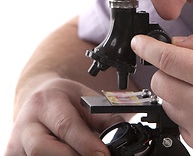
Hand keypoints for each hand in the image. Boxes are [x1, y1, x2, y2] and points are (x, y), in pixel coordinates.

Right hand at [6, 77, 122, 155]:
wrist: (40, 97)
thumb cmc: (66, 100)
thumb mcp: (89, 101)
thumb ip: (107, 119)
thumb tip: (123, 137)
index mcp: (47, 102)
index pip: (66, 125)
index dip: (85, 143)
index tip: (104, 154)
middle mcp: (27, 123)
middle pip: (43, 148)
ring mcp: (16, 142)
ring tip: (86, 155)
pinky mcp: (13, 155)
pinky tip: (71, 155)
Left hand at [131, 29, 192, 155]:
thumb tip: (178, 44)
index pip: (167, 59)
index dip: (148, 47)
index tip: (139, 43)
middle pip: (160, 82)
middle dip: (167, 68)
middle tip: (188, 65)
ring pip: (167, 103)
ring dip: (178, 89)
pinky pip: (180, 123)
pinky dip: (186, 111)